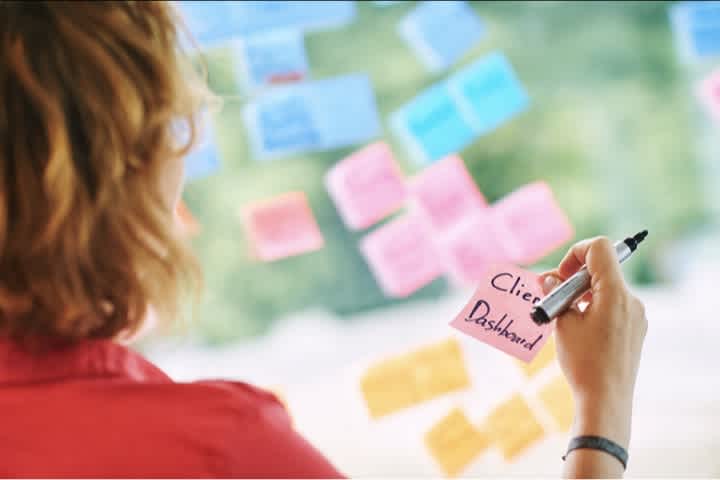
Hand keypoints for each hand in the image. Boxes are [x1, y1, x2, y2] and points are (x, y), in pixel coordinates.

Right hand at [539, 237, 646, 474]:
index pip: (600, 248)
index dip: (575, 253)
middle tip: (550, 293)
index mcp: (615, 293)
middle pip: (602, 268)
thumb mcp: (563, 323)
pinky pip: (612, 305)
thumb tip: (548, 279)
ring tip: (561, 315)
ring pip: (605, 288)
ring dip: (581, 293)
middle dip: (573, 275)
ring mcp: (635, 316)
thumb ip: (556, 294)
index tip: (561, 277)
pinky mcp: (634, 329)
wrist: (605, 400)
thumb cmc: (584, 362)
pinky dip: (592, 306)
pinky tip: (577, 328)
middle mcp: (630, 300)